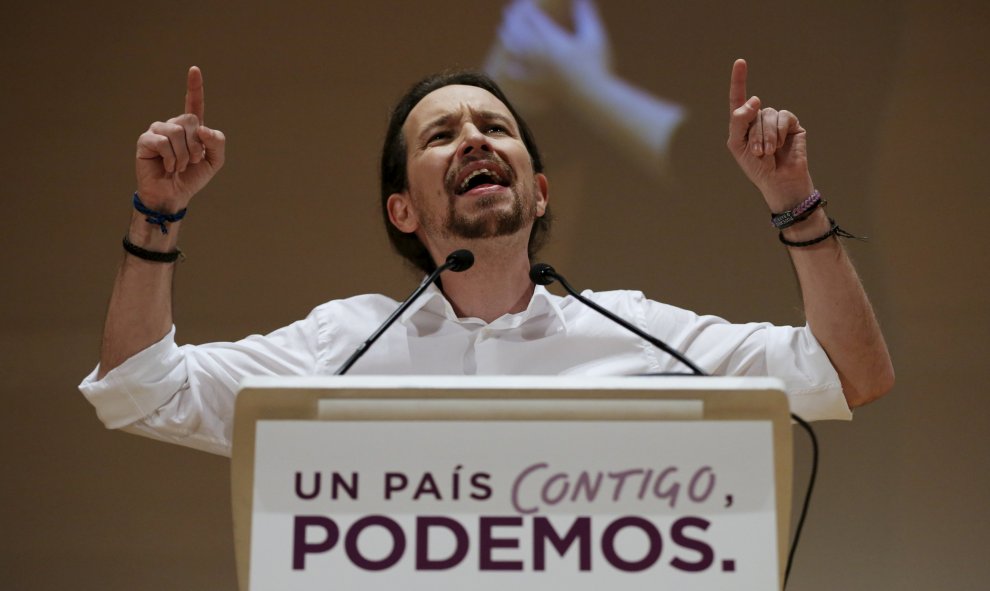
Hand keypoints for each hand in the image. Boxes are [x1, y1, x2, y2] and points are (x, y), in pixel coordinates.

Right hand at [135, 66, 225, 211]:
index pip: (194, 103)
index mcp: (190, 128)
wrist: (174, 195)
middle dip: (196, 145)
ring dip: (184, 154)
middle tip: (192, 161)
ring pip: (177, 131)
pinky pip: (163, 141)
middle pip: (190, 120)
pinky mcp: (146, 140)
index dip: (195, 87)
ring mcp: (158, 131)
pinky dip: (171, 158)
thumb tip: (203, 128)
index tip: (194, 69)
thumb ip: (217, 143)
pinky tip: (167, 166)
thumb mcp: (214, 161)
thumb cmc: (192, 177)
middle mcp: (173, 125)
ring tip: (178, 166)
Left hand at [490, 0, 611, 96]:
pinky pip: (522, 77)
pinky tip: (511, 67)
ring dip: (509, 39)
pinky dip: (515, 71)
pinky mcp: (540, 85)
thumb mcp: (595, 37)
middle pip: (521, 33)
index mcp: (555, 41)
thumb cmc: (597, 66)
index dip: (527, 11)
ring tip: (502, 31)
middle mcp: (543, 54)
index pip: (536, 21)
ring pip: (518, 52)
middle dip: (512, 21)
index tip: (522, 5)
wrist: (591, 98)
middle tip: (506, 13)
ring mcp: (539, 70)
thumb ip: (586, 16)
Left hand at [726, 59, 813, 209]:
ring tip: (769, 152)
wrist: (778, 181)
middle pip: (754, 111)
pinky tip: (781, 145)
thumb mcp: (738, 145)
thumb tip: (755, 99)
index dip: (739, 80)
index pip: (738, 98)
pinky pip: (783, 117)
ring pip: (768, 114)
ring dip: (766, 135)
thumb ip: (739, 121)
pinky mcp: (792, 124)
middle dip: (754, 134)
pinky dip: (779, 132)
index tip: (740, 61)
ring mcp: (776, 121)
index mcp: (743, 123)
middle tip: (758, 153)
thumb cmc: (756, 167)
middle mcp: (759, 118)